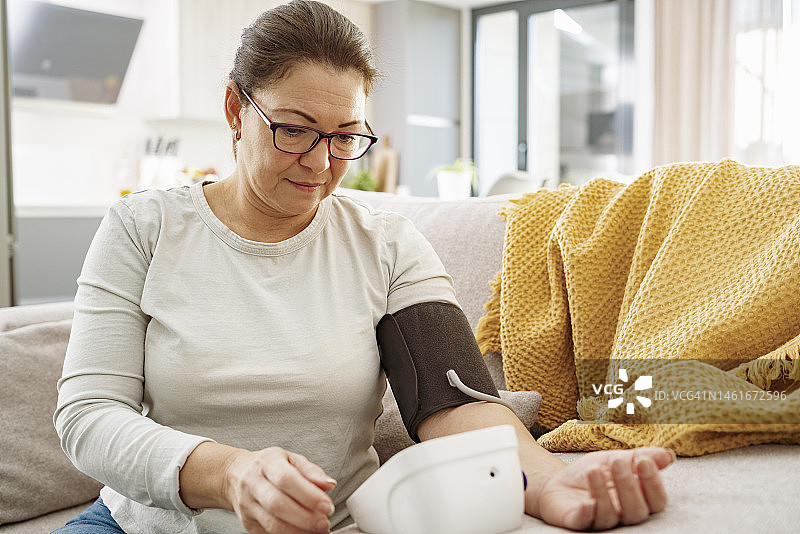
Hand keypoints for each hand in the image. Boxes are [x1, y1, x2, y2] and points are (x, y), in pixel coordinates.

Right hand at [223, 447, 336, 533]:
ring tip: (316, 531)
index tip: (327, 506)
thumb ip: (311, 471)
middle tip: (324, 524)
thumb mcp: (290, 459)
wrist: (235, 474)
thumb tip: (329, 484)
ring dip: (297, 531)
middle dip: (305, 518)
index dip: (309, 495)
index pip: (287, 479)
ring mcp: (247, 504)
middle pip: (278, 504)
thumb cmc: (268, 466)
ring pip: (272, 523)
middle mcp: (253, 483)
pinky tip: (302, 533)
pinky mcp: (247, 522)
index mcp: (267, 462)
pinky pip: (267, 533)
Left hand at [534, 447, 673, 529]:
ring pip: (610, 516)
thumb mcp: (616, 459)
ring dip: (603, 492)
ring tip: (594, 470)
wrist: (559, 481)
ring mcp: (600, 521)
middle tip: (617, 462)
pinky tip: (586, 502)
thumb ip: (639, 458)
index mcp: (637, 500)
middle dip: (628, 486)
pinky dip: (587, 512)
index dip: (653, 483)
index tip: (644, 461)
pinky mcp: (577, 522)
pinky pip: (585, 522)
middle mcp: (623, 515)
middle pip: (636, 511)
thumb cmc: (593, 472)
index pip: (656, 500)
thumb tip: (668, 456)